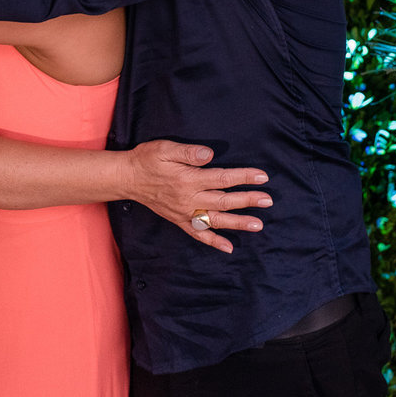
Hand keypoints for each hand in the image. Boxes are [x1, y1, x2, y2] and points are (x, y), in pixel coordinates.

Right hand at [127, 140, 271, 252]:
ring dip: (238, 223)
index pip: (222, 178)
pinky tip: (228, 247)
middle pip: (224, 201)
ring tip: (258, 225)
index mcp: (188, 179)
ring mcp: (184, 212)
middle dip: (248, 200)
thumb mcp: (165, 148)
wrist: (127, 178)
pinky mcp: (178, 220)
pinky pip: (198, 234)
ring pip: (216, 220)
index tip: (262, 177)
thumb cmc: (146, 160)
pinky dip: (213, 242)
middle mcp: (189, 199)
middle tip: (268, 200)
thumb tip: (210, 155)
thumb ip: (188, 152)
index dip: (243, 177)